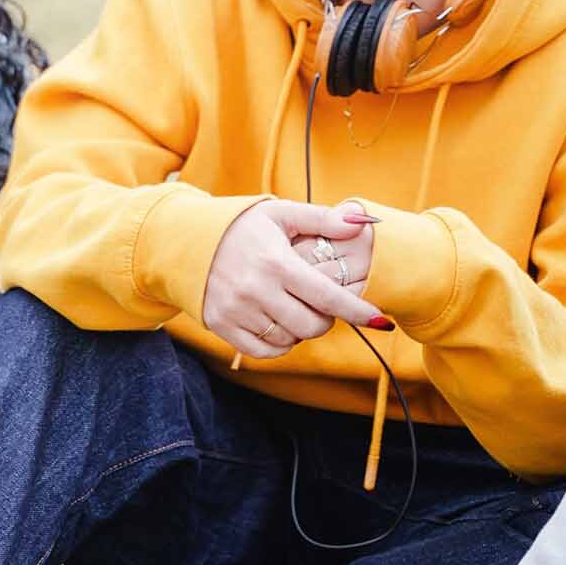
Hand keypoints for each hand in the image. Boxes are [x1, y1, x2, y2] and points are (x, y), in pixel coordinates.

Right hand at [204, 199, 386, 359]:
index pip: (328, 297)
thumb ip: (322, 219)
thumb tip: (363, 224)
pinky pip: (264, 351)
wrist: (185, 240)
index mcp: (275, 263)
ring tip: (294, 309)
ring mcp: (236, 310)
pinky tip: (278, 324)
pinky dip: (279, 344)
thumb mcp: (279, 213)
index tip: (380, 322)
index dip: (358, 312)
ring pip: (289, 340)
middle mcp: (255, 290)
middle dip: (325, 319)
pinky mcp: (221, 325)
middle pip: (312, 326)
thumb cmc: (240, 226)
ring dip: (300, 330)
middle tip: (319, 304)